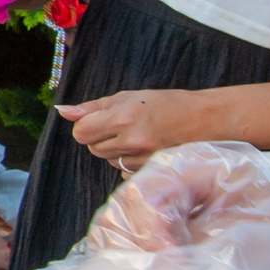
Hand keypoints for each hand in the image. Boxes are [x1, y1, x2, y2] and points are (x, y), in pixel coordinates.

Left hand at [61, 90, 201, 173]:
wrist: (207, 120)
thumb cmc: (168, 104)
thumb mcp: (129, 97)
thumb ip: (93, 107)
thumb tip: (62, 111)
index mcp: (123, 118)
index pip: (81, 132)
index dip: (87, 125)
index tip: (101, 119)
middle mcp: (131, 141)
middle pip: (93, 148)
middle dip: (100, 137)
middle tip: (122, 126)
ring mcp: (143, 159)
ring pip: (109, 160)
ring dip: (115, 150)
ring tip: (137, 136)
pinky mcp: (152, 171)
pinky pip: (125, 173)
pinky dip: (129, 163)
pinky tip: (145, 150)